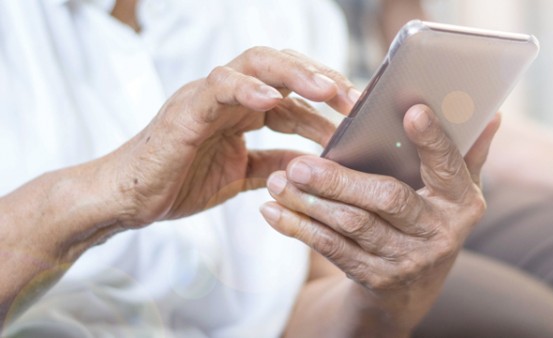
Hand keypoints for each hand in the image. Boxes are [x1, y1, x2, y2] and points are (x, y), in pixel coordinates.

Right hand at [99, 47, 357, 227]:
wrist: (130, 199)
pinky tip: (270, 97)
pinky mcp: (184, 108)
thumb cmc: (180, 181)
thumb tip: (314, 164)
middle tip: (355, 100)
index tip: (359, 117)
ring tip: (328, 89)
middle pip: (282, 68)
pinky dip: (244, 88)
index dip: (327, 103)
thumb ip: (274, 165)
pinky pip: (217, 87)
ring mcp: (207, 96)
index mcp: (244, 110)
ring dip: (295, 74)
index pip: (293, 95)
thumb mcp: (240, 176)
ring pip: (255, 64)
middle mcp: (230, 96)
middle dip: (321, 79)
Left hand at [261, 105, 499, 331]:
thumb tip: (490, 113)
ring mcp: (406, 259)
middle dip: (340, 181)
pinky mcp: (375, 278)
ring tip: (278, 181)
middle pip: (387, 199)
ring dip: (310, 203)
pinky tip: (273, 211)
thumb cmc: (430, 218)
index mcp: (461, 202)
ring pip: (352, 226)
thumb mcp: (453, 191)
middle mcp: (439, 233)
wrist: (414, 286)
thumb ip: (466, 153)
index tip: (412, 111)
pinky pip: (332, 250)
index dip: (433, 140)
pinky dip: (299, 229)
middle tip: (300, 163)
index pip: (449, 166)